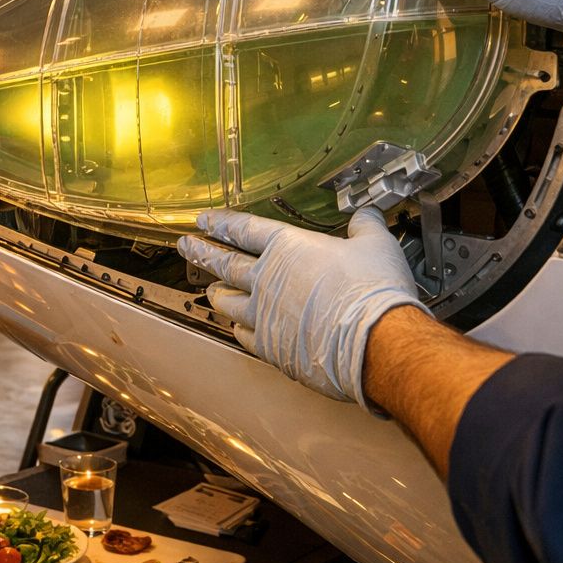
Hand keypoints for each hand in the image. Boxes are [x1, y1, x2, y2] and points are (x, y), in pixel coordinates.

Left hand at [177, 208, 424, 404]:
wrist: (376, 342)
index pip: (244, 229)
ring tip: (210, 289)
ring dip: (218, 293)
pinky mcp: (270, 347)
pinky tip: (237, 328)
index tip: (204, 221)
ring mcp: (264, 314)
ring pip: (228, 301)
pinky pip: (244, 335)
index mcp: (287, 247)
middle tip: (185, 245)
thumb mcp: (376, 245)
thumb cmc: (374, 292)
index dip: (222, 223)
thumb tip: (367, 215)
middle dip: (202, 252)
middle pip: (225, 262)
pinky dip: (238, 329)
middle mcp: (267, 279)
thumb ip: (365, 227)